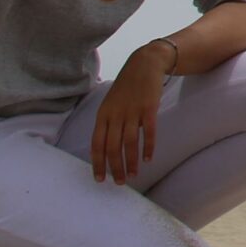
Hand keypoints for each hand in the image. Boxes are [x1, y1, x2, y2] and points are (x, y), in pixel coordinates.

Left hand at [90, 46, 169, 184]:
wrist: (145, 64)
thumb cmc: (127, 86)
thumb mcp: (111, 102)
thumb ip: (107, 122)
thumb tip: (104, 146)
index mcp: (103, 114)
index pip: (97, 144)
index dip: (98, 163)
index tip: (100, 179)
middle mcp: (115, 114)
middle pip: (112, 146)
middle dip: (114, 167)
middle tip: (119, 182)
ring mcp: (132, 111)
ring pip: (129, 142)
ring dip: (130, 162)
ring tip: (133, 176)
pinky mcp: (148, 108)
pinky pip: (148, 132)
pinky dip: (148, 147)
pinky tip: (148, 159)